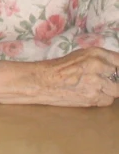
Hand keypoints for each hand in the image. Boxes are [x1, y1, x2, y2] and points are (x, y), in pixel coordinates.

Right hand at [0, 47, 118, 106]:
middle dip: (114, 79)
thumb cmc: (60, 67)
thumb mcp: (82, 55)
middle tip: (103, 80)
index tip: (114, 72)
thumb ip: (102, 59)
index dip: (117, 67)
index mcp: (95, 53)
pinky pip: (108, 100)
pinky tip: (90, 93)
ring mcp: (97, 82)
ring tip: (95, 87)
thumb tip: (117, 67)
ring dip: (109, 90)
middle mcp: (98, 66)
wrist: (43, 81)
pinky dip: (102, 98)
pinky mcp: (94, 97)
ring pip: (116, 90)